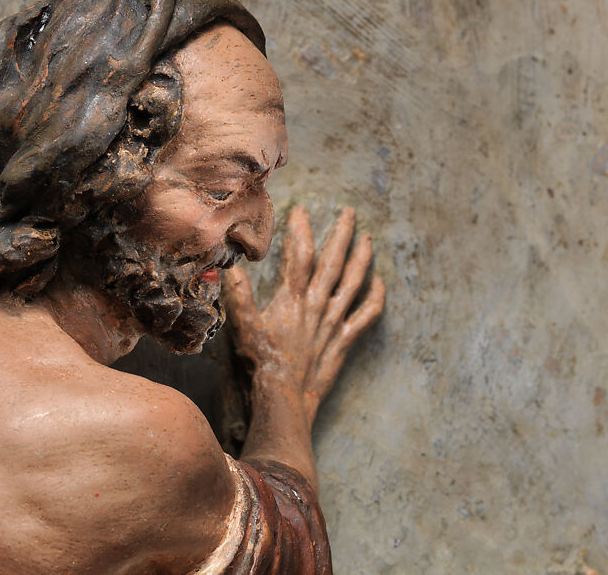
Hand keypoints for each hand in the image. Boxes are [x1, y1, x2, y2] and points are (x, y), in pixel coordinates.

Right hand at [223, 205, 384, 421]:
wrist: (283, 398)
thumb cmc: (261, 364)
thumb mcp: (244, 327)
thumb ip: (239, 295)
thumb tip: (228, 267)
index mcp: (292, 299)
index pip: (300, 254)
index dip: (301, 229)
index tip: (302, 209)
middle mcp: (316, 305)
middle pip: (333, 261)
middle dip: (341, 233)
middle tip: (349, 212)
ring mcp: (333, 322)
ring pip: (353, 282)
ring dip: (362, 258)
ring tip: (367, 238)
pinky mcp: (343, 341)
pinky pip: (366, 315)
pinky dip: (375, 298)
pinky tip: (379, 283)